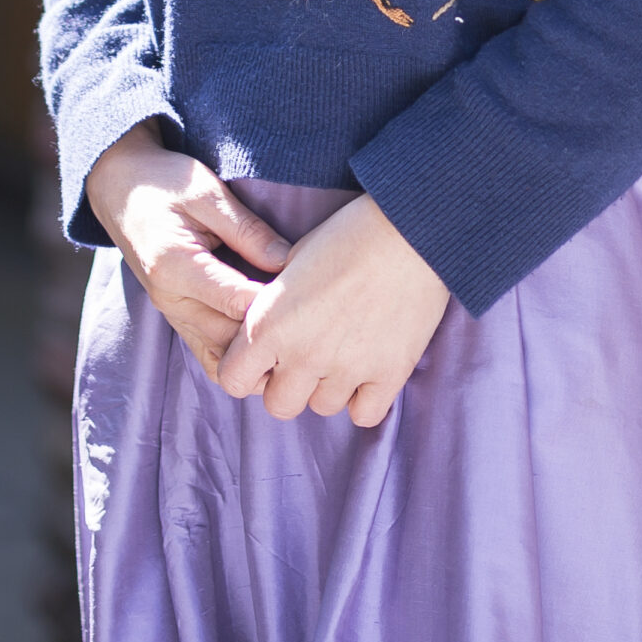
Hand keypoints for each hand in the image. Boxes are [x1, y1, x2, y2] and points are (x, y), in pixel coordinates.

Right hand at [84, 121, 291, 382]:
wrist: (120, 187)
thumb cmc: (165, 181)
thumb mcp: (208, 192)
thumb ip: (247, 230)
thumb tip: (289, 262)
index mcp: (176, 267)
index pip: (237, 302)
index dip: (277, 305)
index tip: (313, 295)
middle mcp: (171, 301)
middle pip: (231, 341)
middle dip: (272, 336)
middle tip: (314, 322)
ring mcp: (172, 314)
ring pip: (221, 358)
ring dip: (256, 352)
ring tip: (295, 334)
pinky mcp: (177, 317)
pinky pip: (210, 353)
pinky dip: (239, 353)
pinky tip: (268, 338)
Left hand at [216, 192, 449, 426]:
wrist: (408, 227)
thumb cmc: (348, 232)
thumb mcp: (293, 259)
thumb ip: (274, 305)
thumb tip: (269, 330)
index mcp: (269, 324)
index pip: (232, 380)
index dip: (246, 370)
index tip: (263, 356)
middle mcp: (302, 354)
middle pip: (278, 405)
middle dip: (287, 384)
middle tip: (306, 354)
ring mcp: (346, 369)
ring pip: (322, 407)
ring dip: (328, 386)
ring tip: (344, 350)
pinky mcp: (388, 374)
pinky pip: (364, 414)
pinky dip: (364, 398)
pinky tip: (369, 369)